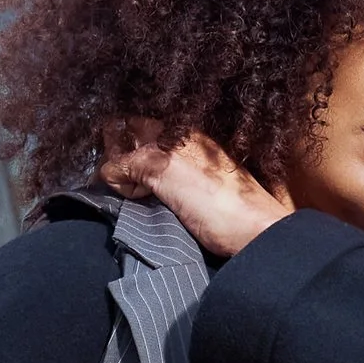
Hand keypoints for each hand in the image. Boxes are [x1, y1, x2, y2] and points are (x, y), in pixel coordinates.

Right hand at [101, 129, 293, 260]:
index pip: (132, 123)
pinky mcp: (193, 200)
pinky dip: (146, 201)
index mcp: (179, 133)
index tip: (105, 167)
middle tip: (118, 189)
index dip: (113, 140)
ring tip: (131, 203)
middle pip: (136, 148)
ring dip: (132, 187)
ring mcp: (189, 175)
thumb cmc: (220, 203)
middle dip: (120, 166)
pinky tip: (146, 212)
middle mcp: (183, 148)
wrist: (258, 239)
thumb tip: (107, 170)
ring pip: (146, 172)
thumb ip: (133, 162)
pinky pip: (159, 192)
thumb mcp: (168, 170)